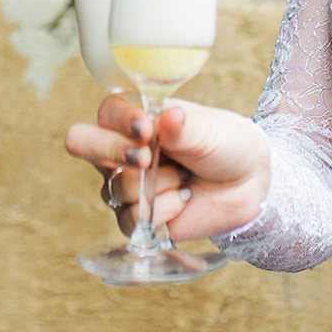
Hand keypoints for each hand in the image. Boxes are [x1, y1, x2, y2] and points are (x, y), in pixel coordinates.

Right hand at [63, 95, 269, 242]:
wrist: (249, 183)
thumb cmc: (225, 145)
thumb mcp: (209, 130)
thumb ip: (184, 127)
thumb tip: (167, 117)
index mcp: (135, 119)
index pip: (107, 113)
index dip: (121, 122)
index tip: (147, 129)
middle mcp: (121, 149)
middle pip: (82, 143)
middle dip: (111, 150)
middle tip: (146, 158)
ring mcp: (125, 184)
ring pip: (116, 187)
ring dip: (156, 186)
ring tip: (184, 179)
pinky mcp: (136, 217)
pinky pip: (132, 218)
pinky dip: (163, 210)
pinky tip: (183, 199)